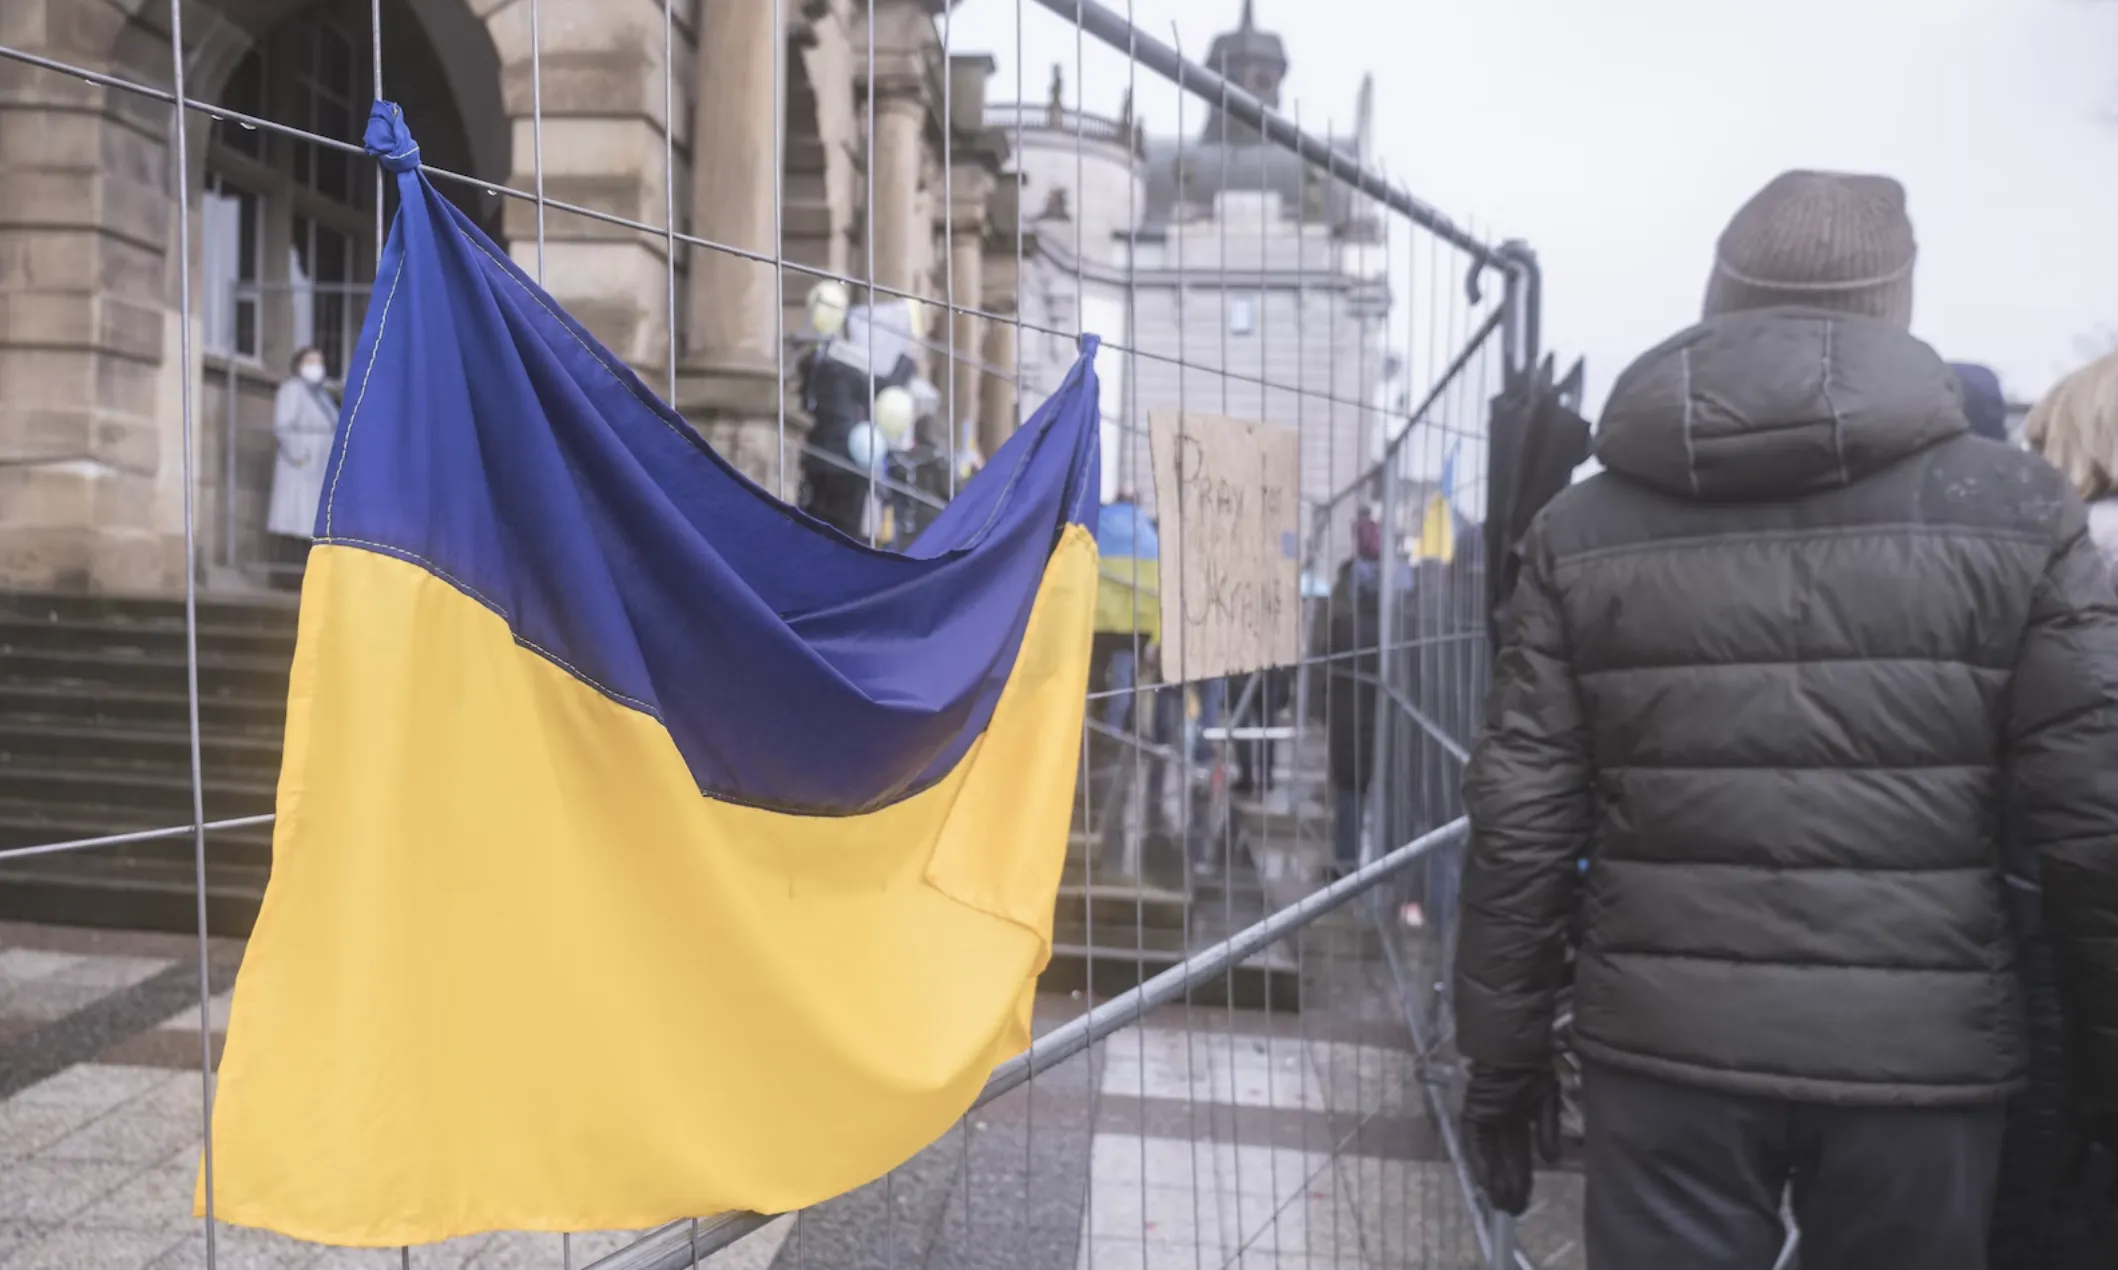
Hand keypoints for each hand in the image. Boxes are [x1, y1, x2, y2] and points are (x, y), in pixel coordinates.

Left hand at [1460, 1062, 1561, 1216]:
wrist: (1514, 1052)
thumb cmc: (1533, 1070)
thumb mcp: (1548, 1103)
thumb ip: (1548, 1132)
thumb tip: (1551, 1161)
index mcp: (1519, 1120)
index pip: (1520, 1157)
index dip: (1522, 1179)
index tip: (1524, 1200)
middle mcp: (1501, 1123)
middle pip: (1504, 1162)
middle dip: (1509, 1186)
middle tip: (1511, 1211)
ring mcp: (1485, 1120)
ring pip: (1489, 1158)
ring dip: (1493, 1182)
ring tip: (1499, 1205)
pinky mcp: (1473, 1116)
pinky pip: (1475, 1146)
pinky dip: (1480, 1165)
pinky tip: (1485, 1185)